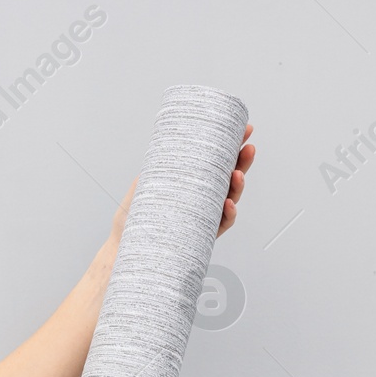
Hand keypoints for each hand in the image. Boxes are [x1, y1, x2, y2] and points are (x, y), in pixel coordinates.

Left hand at [107, 123, 256, 240]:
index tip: (244, 130)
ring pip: (230, 200)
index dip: (233, 147)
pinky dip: (227, 214)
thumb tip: (164, 149)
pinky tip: (228, 204)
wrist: (126, 246)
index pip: (217, 163)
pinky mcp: (202, 235)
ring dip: (238, 187)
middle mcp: (203, 199)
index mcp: (194, 184)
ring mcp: (204, 216)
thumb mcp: (141, 186)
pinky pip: (221, 224)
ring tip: (237, 174)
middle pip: (229, 178)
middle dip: (243, 162)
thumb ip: (154, 170)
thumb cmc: (134, 218)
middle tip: (248, 148)